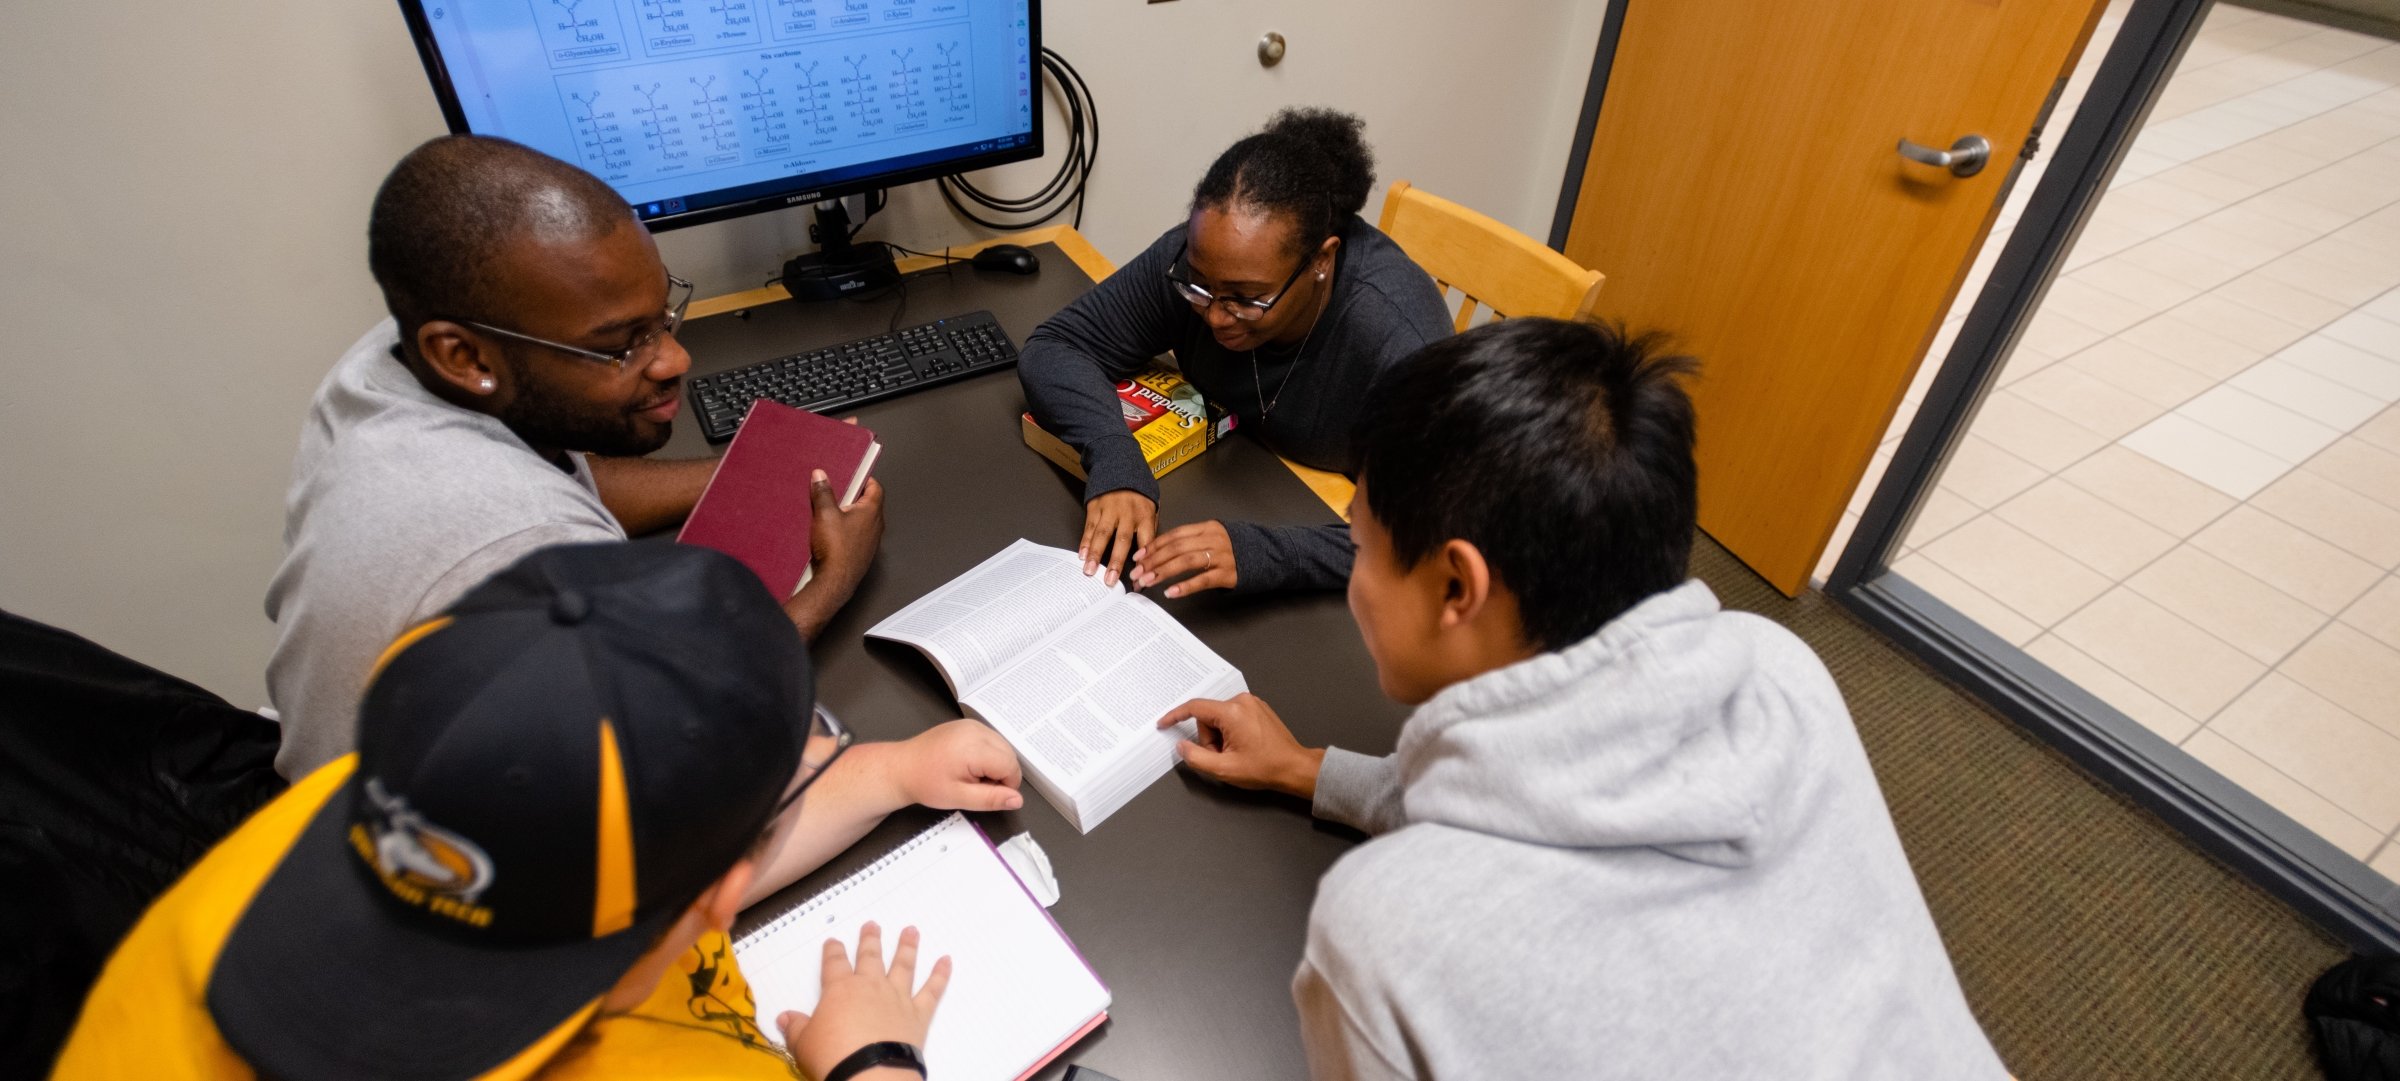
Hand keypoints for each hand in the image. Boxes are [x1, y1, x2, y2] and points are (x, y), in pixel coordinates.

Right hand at [778, 922, 949, 1079]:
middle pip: (870, 957)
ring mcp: (897, 998)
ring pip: (903, 965)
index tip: (834, 941)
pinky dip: (941, 974)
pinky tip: (947, 960)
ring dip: (907, 947)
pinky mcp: (918, 1014)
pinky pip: (932, 990)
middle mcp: (870, 986)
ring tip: (911, 931)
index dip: (833, 951)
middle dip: (870, 940)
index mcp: (840, 990)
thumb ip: (796, 1027)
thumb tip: (784, 1018)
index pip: (834, 963)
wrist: (869, 1073)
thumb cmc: (833, 1056)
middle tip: (872, 925)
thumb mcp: (804, 1043)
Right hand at [785, 470, 884, 638]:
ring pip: (863, 520)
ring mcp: (871, 541)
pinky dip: (848, 529)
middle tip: (838, 491)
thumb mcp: (825, 514)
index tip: (853, 475)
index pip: (876, 488)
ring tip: (832, 511)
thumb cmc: (835, 548)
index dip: (865, 479)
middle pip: (869, 503)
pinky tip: (832, 532)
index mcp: (872, 512)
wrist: (835, 581)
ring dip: (850, 514)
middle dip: (854, 496)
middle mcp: (876, 526)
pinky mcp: (863, 553)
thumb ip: (823, 492)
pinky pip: (858, 535)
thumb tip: (820, 476)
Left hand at [890, 719, 1024, 811]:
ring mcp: (971, 725)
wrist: (902, 767)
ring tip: (971, 775)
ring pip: (1002, 747)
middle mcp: (975, 731)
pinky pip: (991, 740)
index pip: (1011, 766)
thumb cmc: (925, 782)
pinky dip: (988, 754)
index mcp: (974, 748)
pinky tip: (969, 764)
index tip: (988, 793)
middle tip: (976, 786)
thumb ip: (991, 799)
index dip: (1006, 785)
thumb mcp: (959, 797)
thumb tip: (1017, 800)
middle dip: (1001, 774)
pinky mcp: (968, 725)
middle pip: (1009, 754)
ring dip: (995, 764)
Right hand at [1079, 490, 1155, 586]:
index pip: (1147, 542)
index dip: (1144, 562)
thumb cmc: (1138, 495)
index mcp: (1145, 515)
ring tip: (1089, 570)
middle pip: (1122, 541)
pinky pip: (1090, 527)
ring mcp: (1110, 510)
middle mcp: (1128, 513)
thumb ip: (1149, 532)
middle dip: (1116, 563)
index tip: (1140, 580)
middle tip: (1110, 580)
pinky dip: (1085, 541)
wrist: (1120, 466)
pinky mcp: (1095, 507)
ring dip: (1095, 554)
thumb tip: (1146, 560)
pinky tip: (1081, 554)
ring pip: (1102, 535)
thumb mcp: (1152, 509)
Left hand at [1132, 520, 1236, 596]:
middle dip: (1153, 561)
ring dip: (1163, 572)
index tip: (1139, 557)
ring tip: (1148, 581)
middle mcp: (1213, 539)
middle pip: (1176, 548)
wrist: (1267, 556)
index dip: (1154, 546)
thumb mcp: (1214, 538)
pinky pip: (1202, 580)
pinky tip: (1171, 592)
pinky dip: (1185, 586)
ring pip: (1186, 561)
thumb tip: (1159, 554)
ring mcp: (1221, 556)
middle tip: (1137, 573)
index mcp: (1207, 528)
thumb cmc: (1236, 549)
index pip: (1174, 535)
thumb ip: (1192, 542)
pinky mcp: (1228, 573)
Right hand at [1158, 693, 1323, 799]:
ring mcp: (1252, 703)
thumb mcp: (1224, 768)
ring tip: (1236, 754)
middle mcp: (1242, 701)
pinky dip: (1231, 732)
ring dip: (1221, 737)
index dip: (1175, 716)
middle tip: (1223, 757)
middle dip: (1210, 739)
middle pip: (1208, 717)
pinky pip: (1233, 717)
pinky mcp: (1258, 708)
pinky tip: (1244, 746)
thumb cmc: (1263, 768)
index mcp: (1232, 712)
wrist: (1293, 767)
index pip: (1195, 708)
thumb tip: (1182, 746)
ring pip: (1220, 718)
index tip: (1163, 723)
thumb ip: (1196, 757)